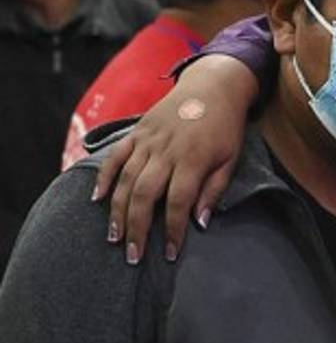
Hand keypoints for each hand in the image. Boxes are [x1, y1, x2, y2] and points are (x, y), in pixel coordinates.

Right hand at [93, 55, 258, 263]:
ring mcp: (147, 141)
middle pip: (143, 195)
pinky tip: (97, 200)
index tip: (169, 254)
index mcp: (192, 159)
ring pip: (125, 180)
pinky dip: (104, 178)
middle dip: (137, 229)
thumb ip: (214, 191)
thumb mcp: (230, 159)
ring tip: (115, 237)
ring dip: (118, 211)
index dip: (172, 231)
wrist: (212, 87)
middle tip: (134, 255)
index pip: (177, 203)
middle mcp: (165, 151)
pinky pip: (114, 157)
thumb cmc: (225, 127)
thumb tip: (200, 223)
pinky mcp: (136, 133)